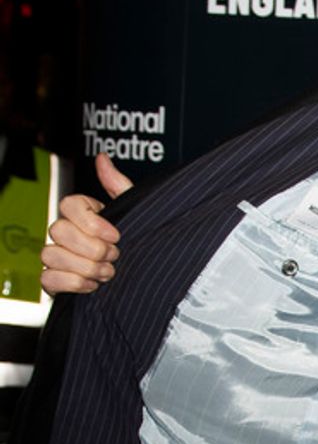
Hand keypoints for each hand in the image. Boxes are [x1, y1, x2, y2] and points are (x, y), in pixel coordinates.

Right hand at [40, 154, 133, 294]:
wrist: (141, 278)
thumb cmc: (134, 241)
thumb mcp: (134, 212)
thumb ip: (118, 185)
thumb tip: (102, 158)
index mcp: (81, 214)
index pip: (68, 205)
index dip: (91, 222)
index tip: (116, 235)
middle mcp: (64, 233)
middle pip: (59, 231)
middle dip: (92, 248)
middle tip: (115, 256)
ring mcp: (56, 256)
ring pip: (51, 255)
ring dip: (85, 267)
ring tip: (107, 272)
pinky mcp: (54, 280)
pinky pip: (48, 279)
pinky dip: (73, 284)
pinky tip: (93, 285)